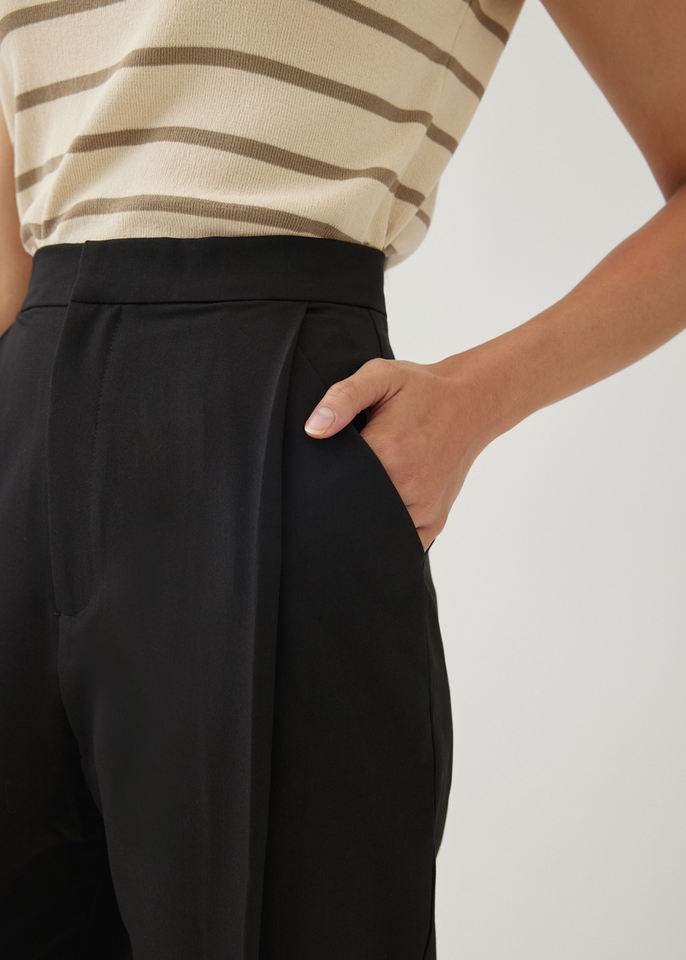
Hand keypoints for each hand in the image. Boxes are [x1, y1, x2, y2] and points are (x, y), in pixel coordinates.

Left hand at [303, 354, 495, 551]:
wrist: (470, 403)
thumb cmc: (422, 390)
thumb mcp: (380, 375)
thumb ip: (343, 398)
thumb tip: (313, 429)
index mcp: (387, 451)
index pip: (335, 481)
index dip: (321, 477)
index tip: (320, 468)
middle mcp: (408, 486)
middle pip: (354, 509)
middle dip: (341, 500)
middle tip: (342, 480)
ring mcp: (423, 507)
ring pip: (376, 531)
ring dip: (363, 520)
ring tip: (361, 494)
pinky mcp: (435, 520)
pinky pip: (402, 543)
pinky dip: (387, 535)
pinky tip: (379, 513)